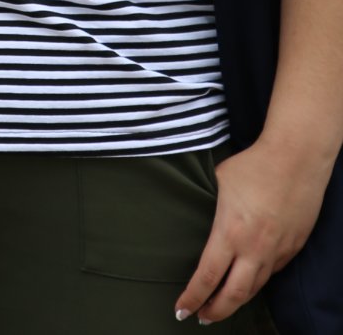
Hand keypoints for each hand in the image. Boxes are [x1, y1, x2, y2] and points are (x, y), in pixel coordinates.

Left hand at [175, 135, 330, 322]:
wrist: (297, 159)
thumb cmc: (252, 166)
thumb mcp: (217, 182)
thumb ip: (206, 205)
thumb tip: (190, 211)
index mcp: (230, 233)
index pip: (207, 277)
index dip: (192, 297)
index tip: (179, 310)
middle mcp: (255, 248)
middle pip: (233, 294)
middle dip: (214, 311)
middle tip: (199, 318)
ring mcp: (277, 250)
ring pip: (255, 288)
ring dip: (236, 302)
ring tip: (219, 308)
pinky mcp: (293, 246)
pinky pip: (272, 272)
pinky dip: (255, 284)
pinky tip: (245, 284)